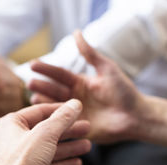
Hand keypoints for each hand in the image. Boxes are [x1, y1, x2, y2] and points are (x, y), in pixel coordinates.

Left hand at [0, 99, 90, 164]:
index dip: (59, 110)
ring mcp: (19, 158)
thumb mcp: (46, 133)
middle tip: (85, 128)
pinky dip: (61, 164)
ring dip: (68, 148)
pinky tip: (76, 163)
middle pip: (45, 131)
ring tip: (86, 146)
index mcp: (10, 124)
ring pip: (48, 149)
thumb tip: (74, 105)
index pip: (38, 111)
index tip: (74, 109)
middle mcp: (12, 139)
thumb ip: (62, 118)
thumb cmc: (21, 162)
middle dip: (68, 131)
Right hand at [29, 31, 146, 143]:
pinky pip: (63, 124)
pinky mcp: (77, 128)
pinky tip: (44, 118)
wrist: (136, 116)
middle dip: (42, 87)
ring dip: (44, 103)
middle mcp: (73, 98)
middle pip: (54, 91)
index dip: (46, 69)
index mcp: (79, 83)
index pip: (59, 75)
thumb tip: (76, 33)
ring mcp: (74, 114)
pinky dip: (53, 121)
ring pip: (55, 107)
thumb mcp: (107, 69)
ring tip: (34, 98)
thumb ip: (90, 53)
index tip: (33, 64)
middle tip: (30, 83)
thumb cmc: (124, 92)